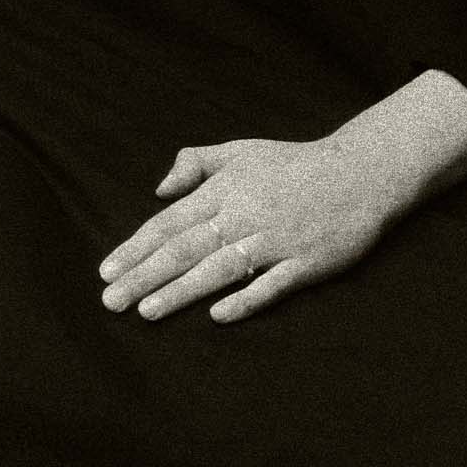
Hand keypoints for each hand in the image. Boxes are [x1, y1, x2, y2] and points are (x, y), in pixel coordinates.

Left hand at [98, 74, 466, 323]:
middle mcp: (244, 214)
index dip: (136, 248)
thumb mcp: (241, 150)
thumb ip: (196, 163)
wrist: (360, 172)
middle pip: (185, 248)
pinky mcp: (306, 262)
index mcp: (225, 189)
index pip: (170, 222)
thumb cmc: (294, 164)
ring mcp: (275, 240)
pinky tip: (217, 316)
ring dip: (181, 291)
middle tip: (110, 301)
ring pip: (219, 268)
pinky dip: (245, 298)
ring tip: (146, 311)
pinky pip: (272, 285)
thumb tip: (159, 189)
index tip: (105, 271)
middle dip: (144, 276)